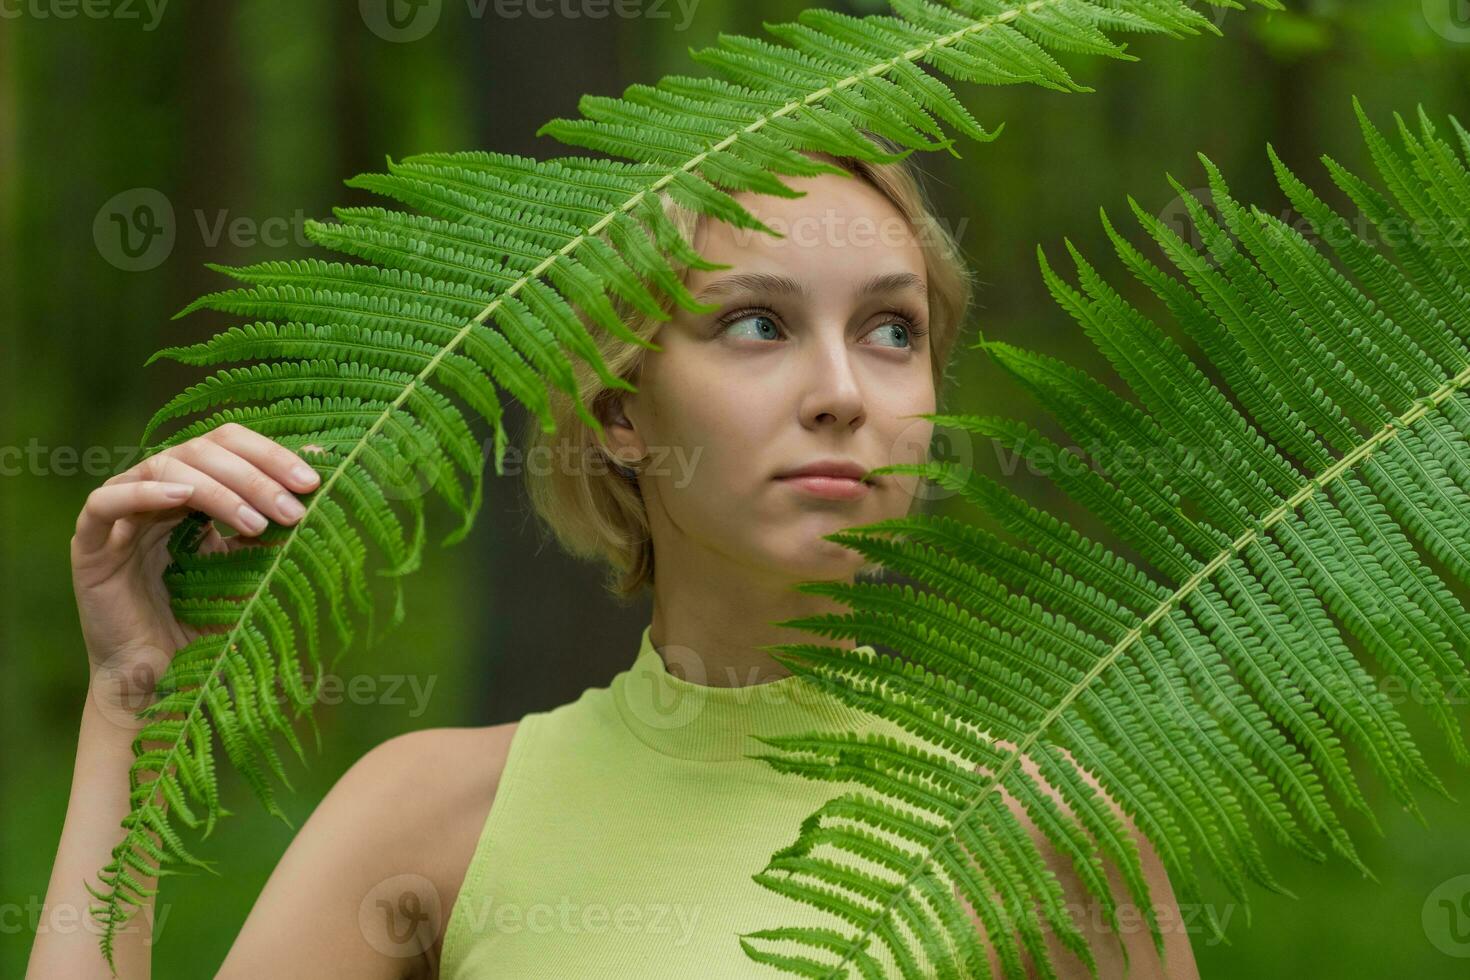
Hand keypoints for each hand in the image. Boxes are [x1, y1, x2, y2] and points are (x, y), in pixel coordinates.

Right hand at [71, 422, 323, 726]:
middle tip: (294, 507)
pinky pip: (105, 502)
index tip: (313, 480)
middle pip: (202, 451)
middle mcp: (158, 493)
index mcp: (196, 490)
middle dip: (255, 476)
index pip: (230, 444)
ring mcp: (121, 516)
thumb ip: (275, 528)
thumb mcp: (254, 568)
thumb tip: (321, 484)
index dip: (270, 454)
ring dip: (218, 489)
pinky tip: (182, 496)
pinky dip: (144, 493)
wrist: (163, 681)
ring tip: (257, 524)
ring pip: (164, 468)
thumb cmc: (212, 624)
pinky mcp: (89, 545)